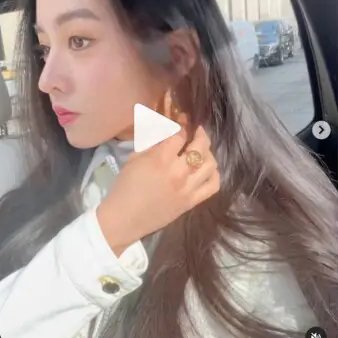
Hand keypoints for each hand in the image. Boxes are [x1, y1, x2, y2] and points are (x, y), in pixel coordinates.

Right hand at [96, 125, 219, 256]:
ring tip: (202, 151)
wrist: (124, 219)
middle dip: (200, 134)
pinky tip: (208, 170)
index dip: (183, 123)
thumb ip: (153, 143)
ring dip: (208, 153)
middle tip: (197, 131)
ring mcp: (188, 188)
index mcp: (161, 159)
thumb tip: (167, 129)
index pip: (180, 134)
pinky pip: (213, 186)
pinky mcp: (192, 202)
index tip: (183, 118)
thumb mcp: (134, 158)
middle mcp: (178, 172)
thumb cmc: (124, 187)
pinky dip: (214, 175)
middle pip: (200, 146)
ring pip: (210, 164)